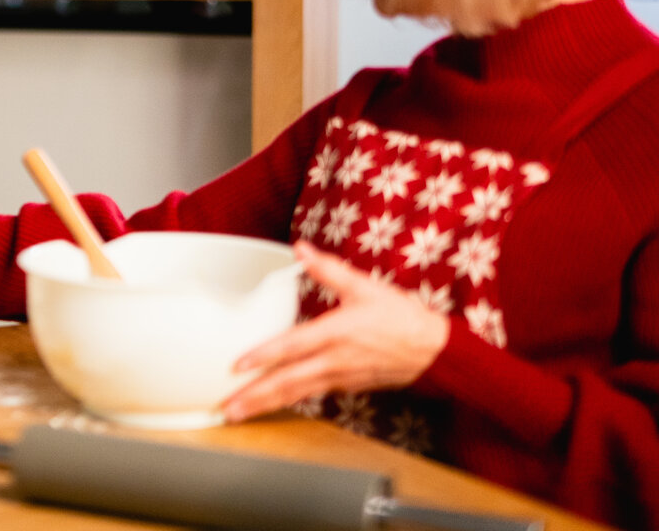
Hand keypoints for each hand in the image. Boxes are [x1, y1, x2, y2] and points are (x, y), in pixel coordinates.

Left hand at [220, 240, 448, 422]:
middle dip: (255, 395)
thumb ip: (328, 269)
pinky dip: (287, 404)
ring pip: (296, 394)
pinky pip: (311, 397)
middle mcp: (335, 360)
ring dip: (265, 405)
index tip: (238, 366)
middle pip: (289, 381)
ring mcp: (340, 378)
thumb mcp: (364, 286)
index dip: (264, 356)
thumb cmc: (401, 316)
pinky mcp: (346, 387)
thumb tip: (300, 248)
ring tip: (237, 413)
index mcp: (336, 333)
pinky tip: (268, 407)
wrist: (435, 351)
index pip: (293, 346)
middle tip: (226, 406)